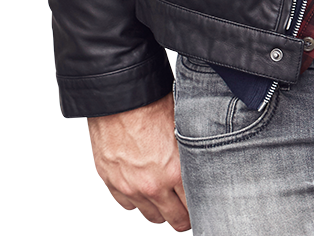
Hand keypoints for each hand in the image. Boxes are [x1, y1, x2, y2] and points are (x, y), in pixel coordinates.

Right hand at [87, 93, 190, 231]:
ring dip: (160, 207)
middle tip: (186, 206)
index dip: (200, 205)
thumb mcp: (182, 126)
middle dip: (183, 214)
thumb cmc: (151, 103)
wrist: (119, 95)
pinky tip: (142, 184)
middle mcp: (152, 185)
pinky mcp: (111, 182)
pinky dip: (136, 199)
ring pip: (151, 215)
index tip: (202, 203)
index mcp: (174, 171)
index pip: (193, 206)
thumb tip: (202, 164)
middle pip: (175, 219)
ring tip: (165, 194)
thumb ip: (190, 153)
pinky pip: (128, 205)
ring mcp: (130, 187)